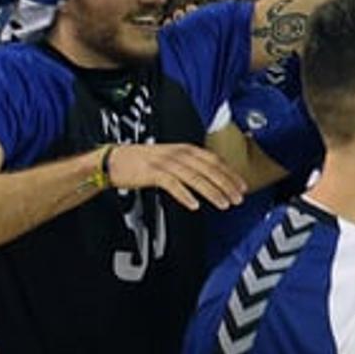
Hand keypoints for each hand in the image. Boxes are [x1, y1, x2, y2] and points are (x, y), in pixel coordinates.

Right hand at [104, 143, 245, 210]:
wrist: (112, 160)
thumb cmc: (141, 161)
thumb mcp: (170, 158)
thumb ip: (190, 165)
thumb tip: (211, 176)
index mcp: (184, 149)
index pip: (214, 160)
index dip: (230, 173)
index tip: (242, 186)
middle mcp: (177, 153)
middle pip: (208, 168)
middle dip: (226, 184)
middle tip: (238, 198)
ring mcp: (165, 162)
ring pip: (194, 177)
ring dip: (211, 191)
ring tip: (223, 204)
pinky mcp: (152, 172)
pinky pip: (172, 184)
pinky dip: (185, 195)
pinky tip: (194, 204)